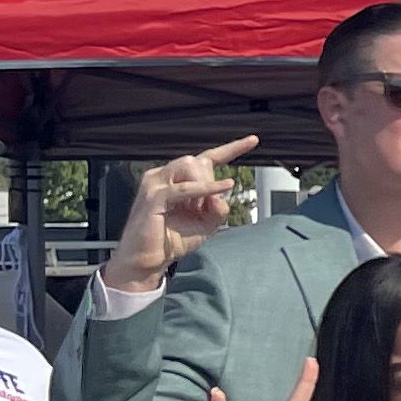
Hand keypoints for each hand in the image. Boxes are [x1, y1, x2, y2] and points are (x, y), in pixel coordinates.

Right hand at [108, 133, 260, 292]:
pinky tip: (222, 188)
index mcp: (176, 180)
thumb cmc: (172, 240)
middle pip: (198, 160)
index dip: (230, 149)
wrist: (148, 259)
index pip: (205, 158)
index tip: (252, 140)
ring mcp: (156, 184)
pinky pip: (185, 188)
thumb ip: (218, 209)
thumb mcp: (205, 225)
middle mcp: (164, 176)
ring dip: (205, 186)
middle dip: (211, 180)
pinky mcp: (154, 197)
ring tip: (199, 209)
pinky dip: (206, 188)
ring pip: (191, 167)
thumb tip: (224, 195)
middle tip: (206, 207)